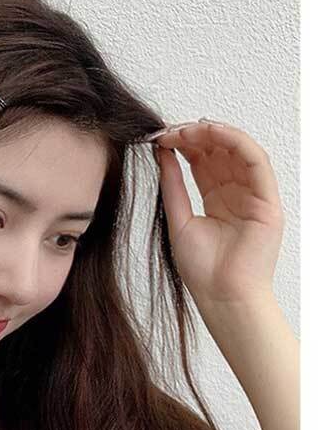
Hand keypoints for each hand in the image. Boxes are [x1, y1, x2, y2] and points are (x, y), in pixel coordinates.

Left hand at [156, 124, 283, 324]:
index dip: (184, 144)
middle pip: (220, 151)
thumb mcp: (180, 220)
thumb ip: (173, 185)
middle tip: (171, 130)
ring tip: (187, 130)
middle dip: (195, 135)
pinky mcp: (268, 201)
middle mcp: (237, 194)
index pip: (203, 161)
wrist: (222, 299)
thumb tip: (162, 152)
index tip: (161, 136)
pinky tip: (213, 132)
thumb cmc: (204, 272)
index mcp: (218, 200)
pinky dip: (236, 141)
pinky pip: (256, 160)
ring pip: (238, 149)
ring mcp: (254, 196)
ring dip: (213, 133)